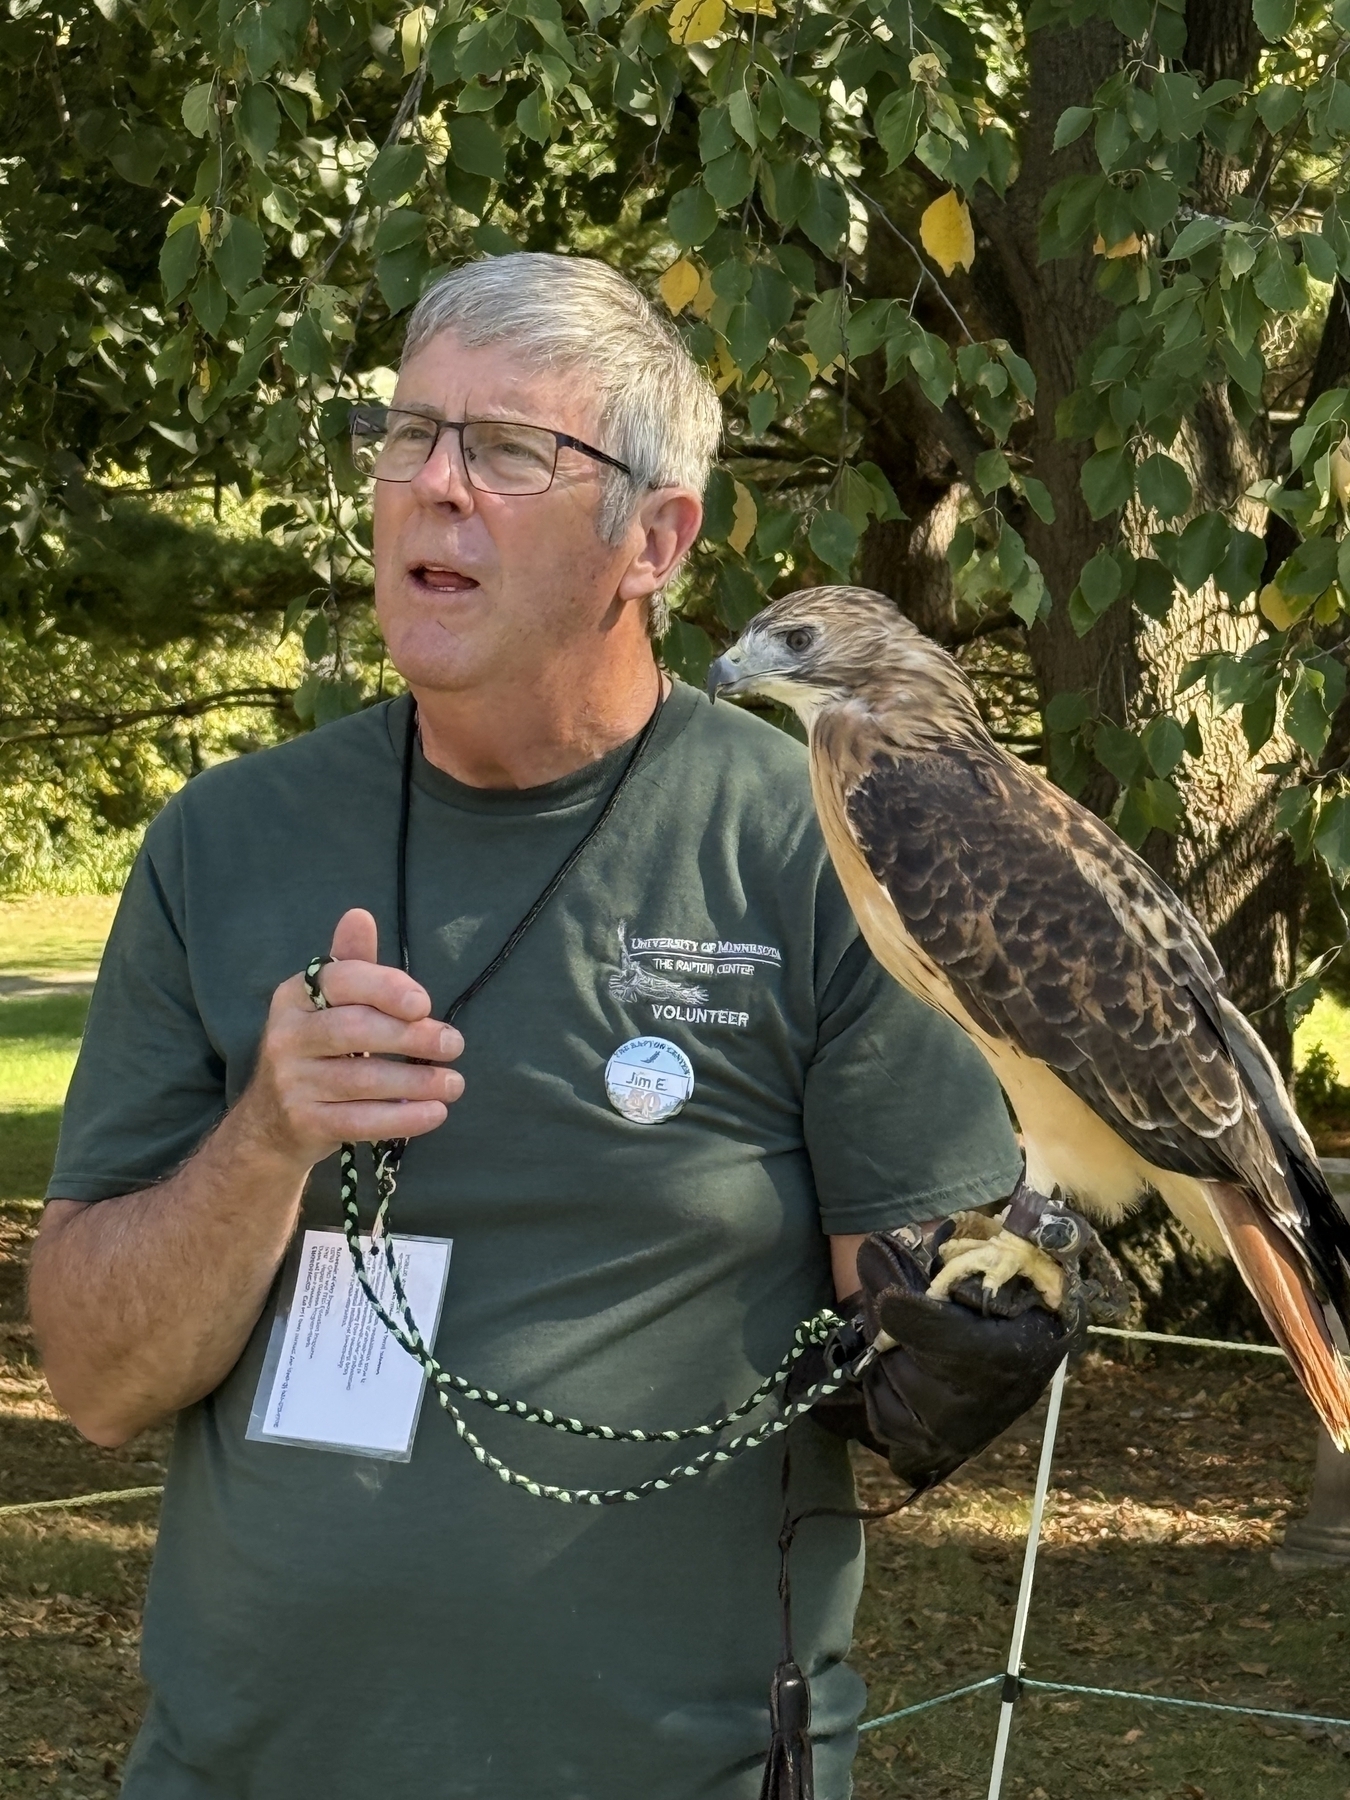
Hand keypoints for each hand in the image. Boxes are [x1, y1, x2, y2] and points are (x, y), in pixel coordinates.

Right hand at [237, 908, 463, 1169]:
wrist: (270, 1122)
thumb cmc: (316, 1050)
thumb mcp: (328, 1005)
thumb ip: (352, 965)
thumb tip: (360, 916)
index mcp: (294, 996)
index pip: (342, 981)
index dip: (386, 988)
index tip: (426, 1004)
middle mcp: (285, 1036)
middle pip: (354, 1030)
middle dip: (411, 1036)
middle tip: (453, 1044)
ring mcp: (291, 1083)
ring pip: (362, 1080)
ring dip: (417, 1081)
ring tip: (455, 1082)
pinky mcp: (305, 1123)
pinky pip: (361, 1121)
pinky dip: (403, 1118)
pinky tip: (436, 1112)